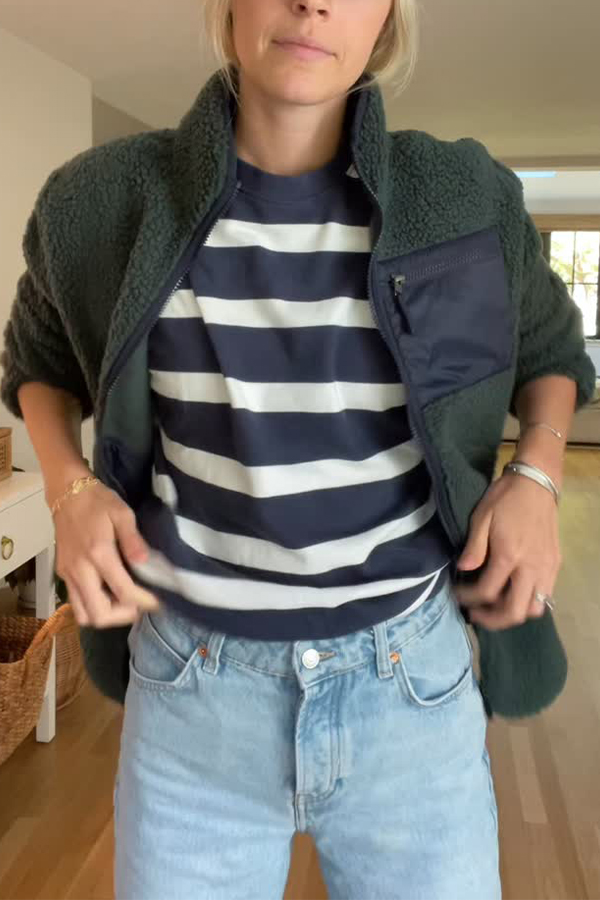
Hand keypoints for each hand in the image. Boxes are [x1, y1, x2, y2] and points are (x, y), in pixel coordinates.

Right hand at [52, 480, 160, 627]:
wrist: (66, 493)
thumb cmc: (98, 502)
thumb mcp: (122, 513)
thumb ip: (134, 540)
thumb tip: (146, 562)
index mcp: (99, 554)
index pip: (124, 592)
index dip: (144, 602)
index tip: (158, 602)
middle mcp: (80, 570)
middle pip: (100, 614)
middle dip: (123, 615)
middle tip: (139, 605)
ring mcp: (68, 574)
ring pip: (84, 614)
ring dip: (106, 615)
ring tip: (123, 602)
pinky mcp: (62, 574)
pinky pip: (76, 603)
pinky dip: (93, 606)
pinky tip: (108, 593)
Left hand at [453, 473, 560, 629]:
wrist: (536, 483)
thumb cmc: (505, 498)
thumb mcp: (481, 517)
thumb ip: (474, 547)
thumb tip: (463, 570)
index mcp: (509, 556)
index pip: (487, 592)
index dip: (468, 599)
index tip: (457, 594)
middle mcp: (531, 567)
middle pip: (514, 611)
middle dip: (492, 619)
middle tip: (475, 614)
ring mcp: (547, 568)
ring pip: (534, 609)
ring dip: (513, 613)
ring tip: (495, 606)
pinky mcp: (555, 564)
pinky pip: (545, 596)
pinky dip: (529, 602)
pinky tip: (513, 592)